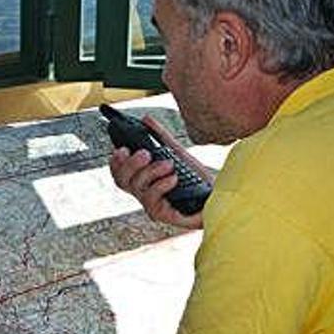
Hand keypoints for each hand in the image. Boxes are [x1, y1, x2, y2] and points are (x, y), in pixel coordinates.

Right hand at [108, 115, 206, 229]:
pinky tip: (173, 178)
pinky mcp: (162, 215)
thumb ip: (160, 136)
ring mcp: (151, 205)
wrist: (217, 195)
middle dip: (131, 164)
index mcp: (143, 179)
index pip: (119, 172)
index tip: (123, 148)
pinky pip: (151, 201)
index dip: (116, 162)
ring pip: (137, 188)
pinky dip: (161, 185)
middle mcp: (144, 193)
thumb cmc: (196, 178)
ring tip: (169, 164)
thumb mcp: (176, 152)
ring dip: (151, 172)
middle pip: (122, 180)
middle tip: (146, 153)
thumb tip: (146, 119)